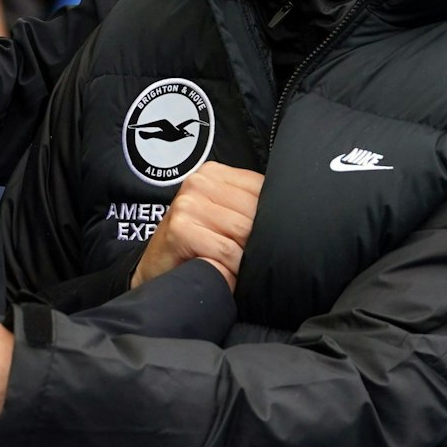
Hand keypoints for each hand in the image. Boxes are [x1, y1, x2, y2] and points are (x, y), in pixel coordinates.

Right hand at [131, 161, 262, 289]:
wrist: (156, 269)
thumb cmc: (195, 246)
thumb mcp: (222, 217)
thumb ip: (248, 207)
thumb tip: (290, 216)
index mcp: (213, 173)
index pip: (263, 188)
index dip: (271, 218)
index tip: (262, 238)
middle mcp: (198, 182)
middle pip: (255, 212)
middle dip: (258, 241)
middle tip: (248, 258)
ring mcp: (187, 204)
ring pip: (244, 233)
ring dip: (245, 259)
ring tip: (234, 267)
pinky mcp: (180, 229)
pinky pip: (227, 252)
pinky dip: (231, 270)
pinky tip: (223, 273)